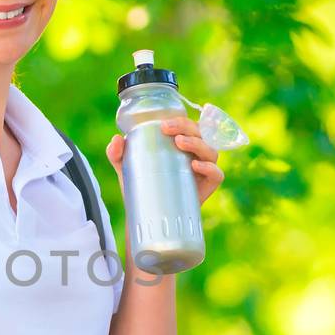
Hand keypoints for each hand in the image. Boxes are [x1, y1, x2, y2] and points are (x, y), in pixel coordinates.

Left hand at [105, 119, 224, 205]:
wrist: (145, 214)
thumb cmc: (140, 185)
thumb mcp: (125, 167)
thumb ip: (116, 153)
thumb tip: (116, 139)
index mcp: (181, 144)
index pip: (188, 125)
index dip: (180, 121)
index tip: (163, 124)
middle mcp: (195, 154)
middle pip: (201, 133)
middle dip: (187, 127)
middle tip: (168, 131)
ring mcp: (204, 170)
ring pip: (211, 151)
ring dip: (198, 143)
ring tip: (180, 143)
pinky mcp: (208, 187)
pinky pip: (217, 174)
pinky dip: (210, 168)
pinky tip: (196, 166)